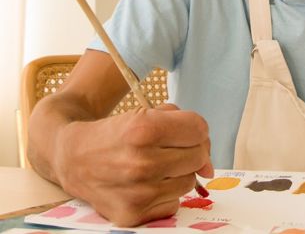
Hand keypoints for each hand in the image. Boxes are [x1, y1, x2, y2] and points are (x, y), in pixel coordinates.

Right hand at [54, 104, 212, 225]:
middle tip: (172, 147)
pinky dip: (166, 194)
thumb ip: (183, 124)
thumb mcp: (146, 112)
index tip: (185, 130)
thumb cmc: (117, 133)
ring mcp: (137, 192)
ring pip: (188, 182)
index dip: (196, 128)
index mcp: (144, 128)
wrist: (74, 157)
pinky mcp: (133, 215)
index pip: (199, 129)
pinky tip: (148, 183)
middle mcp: (141, 162)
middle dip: (190, 149)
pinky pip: (173, 204)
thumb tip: (208, 165)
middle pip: (197, 157)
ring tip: (157, 165)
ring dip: (178, 173)